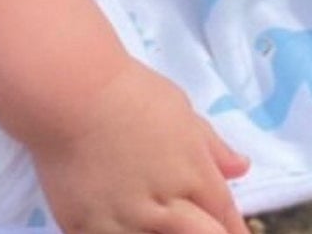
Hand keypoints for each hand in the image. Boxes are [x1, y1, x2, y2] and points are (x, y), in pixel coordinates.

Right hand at [28, 60, 250, 233]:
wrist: (70, 91)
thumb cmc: (128, 91)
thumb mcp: (179, 108)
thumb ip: (211, 145)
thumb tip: (241, 168)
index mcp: (193, 173)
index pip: (224, 216)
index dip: (234, 230)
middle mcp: (166, 205)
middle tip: (202, 229)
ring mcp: (128, 222)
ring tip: (158, 223)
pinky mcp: (89, 230)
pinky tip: (123, 227)